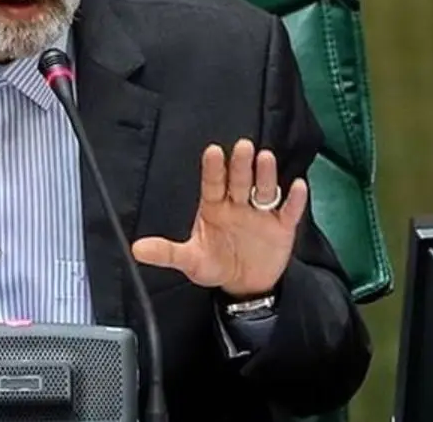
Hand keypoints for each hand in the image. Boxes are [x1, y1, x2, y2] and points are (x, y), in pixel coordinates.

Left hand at [131, 139, 306, 298]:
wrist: (245, 285)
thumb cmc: (216, 264)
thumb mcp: (190, 260)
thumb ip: (167, 253)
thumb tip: (137, 249)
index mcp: (214, 207)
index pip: (213, 184)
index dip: (213, 168)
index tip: (212, 151)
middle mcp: (238, 204)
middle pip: (240, 181)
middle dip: (241, 165)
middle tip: (242, 146)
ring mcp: (261, 213)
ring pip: (264, 189)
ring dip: (266, 174)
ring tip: (265, 158)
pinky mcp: (281, 227)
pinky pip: (289, 211)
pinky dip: (294, 200)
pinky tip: (296, 186)